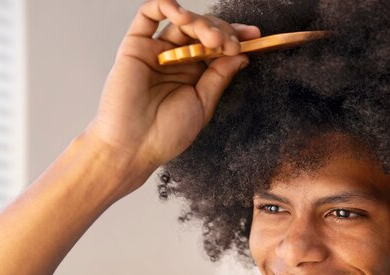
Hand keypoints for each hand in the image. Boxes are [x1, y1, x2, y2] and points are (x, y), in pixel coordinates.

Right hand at [84, 0, 259, 182]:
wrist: (134, 146)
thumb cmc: (166, 133)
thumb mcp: (203, 103)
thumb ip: (220, 76)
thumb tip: (242, 54)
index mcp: (195, 74)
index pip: (218, 47)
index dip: (235, 37)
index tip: (254, 36)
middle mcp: (177, 60)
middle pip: (203, 31)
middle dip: (221, 32)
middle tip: (228, 44)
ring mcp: (157, 51)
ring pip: (182, 21)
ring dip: (200, 22)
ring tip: (211, 38)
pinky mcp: (135, 46)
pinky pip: (148, 16)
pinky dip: (165, 6)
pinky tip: (180, 14)